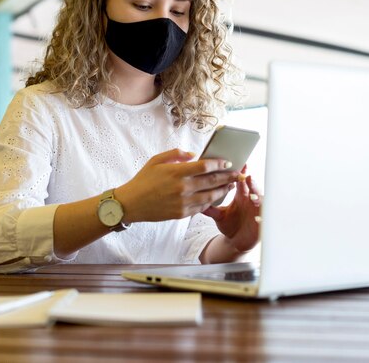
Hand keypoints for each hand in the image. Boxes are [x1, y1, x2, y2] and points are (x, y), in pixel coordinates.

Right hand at [115, 149, 240, 222]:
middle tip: (237, 173)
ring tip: (229, 185)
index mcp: (177, 172)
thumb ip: (176, 154)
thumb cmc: (143, 179)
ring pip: (210, 196)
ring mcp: (183, 202)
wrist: (131, 203)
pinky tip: (215, 197)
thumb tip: (193, 155)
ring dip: (223, 190)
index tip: (227, 162)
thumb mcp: (156, 160)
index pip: (205, 167)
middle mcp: (182, 187)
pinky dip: (210, 202)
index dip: (219, 164)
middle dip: (227, 176)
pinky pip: (201, 207)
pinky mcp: (181, 214)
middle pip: (212, 181)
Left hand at [202, 171, 261, 252]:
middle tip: (248, 178)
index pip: (243, 182)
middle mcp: (251, 201)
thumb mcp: (219, 215)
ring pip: (261, 202)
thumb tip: (196, 199)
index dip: (243, 174)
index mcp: (241, 196)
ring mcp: (257, 211)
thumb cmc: (230, 225)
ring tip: (252, 197)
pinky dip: (263, 217)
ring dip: (258, 199)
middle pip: (253, 189)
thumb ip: (210, 208)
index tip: (242, 165)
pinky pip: (265, 218)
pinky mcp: (262, 223)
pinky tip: (259, 217)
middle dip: (252, 183)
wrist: (236, 241)